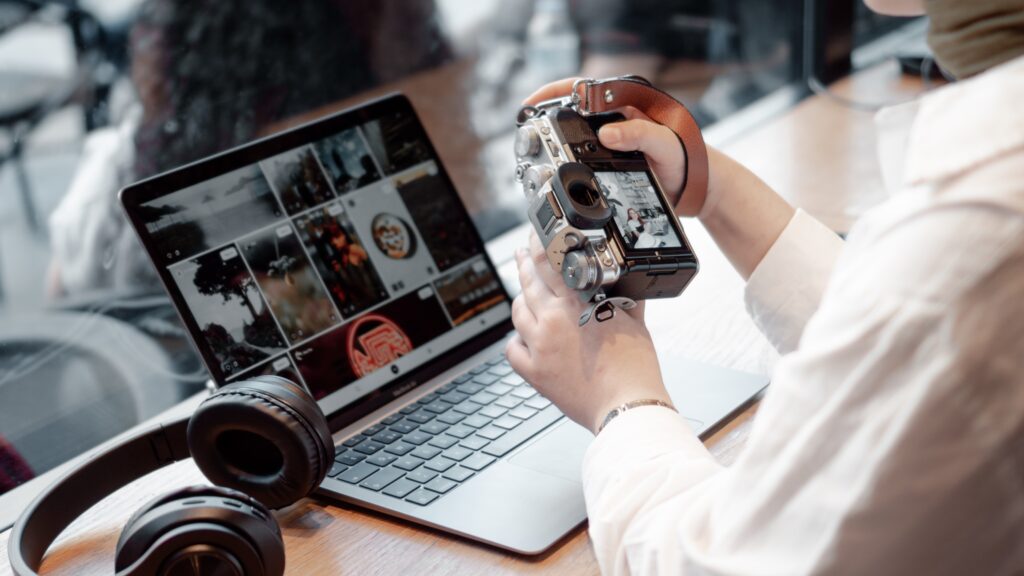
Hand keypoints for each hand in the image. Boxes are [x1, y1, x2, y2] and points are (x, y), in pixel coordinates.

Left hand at [505, 233, 672, 433]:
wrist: (627, 404)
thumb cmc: (635, 367)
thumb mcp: (635, 320)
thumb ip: (625, 295)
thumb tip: (624, 279)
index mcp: (577, 303)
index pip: (549, 261)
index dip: (539, 243)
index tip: (537, 235)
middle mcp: (553, 320)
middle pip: (528, 280)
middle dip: (524, 263)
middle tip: (522, 253)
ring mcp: (540, 346)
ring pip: (517, 311)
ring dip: (520, 298)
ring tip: (524, 292)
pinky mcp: (534, 372)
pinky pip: (512, 349)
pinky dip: (516, 340)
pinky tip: (523, 336)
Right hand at [525, 78, 796, 278]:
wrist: (699, 188)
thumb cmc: (687, 159)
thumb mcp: (665, 145)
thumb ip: (640, 136)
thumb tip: (609, 133)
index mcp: (625, 104)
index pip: (580, 89)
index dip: (551, 94)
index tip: (530, 106)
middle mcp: (614, 119)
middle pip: (570, 113)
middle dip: (546, 122)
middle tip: (527, 136)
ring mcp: (610, 140)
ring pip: (573, 137)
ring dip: (554, 144)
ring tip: (536, 155)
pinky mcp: (609, 161)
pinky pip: (581, 158)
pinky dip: (566, 164)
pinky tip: (557, 174)